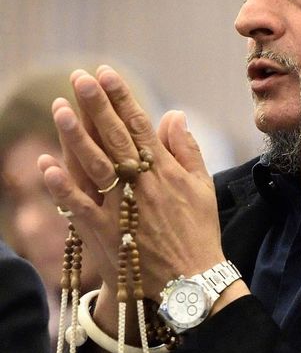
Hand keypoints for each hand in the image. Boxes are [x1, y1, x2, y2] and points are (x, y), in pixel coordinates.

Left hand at [39, 66, 224, 307]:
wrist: (193, 280)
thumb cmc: (199, 232)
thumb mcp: (202, 186)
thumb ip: (187, 149)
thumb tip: (174, 114)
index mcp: (165, 171)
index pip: (139, 124)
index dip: (121, 97)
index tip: (105, 72)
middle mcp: (142, 184)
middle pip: (115, 138)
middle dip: (97, 105)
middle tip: (79, 77)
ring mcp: (122, 208)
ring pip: (96, 165)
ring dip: (77, 136)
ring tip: (60, 108)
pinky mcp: (106, 233)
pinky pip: (80, 206)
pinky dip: (62, 187)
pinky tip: (46, 165)